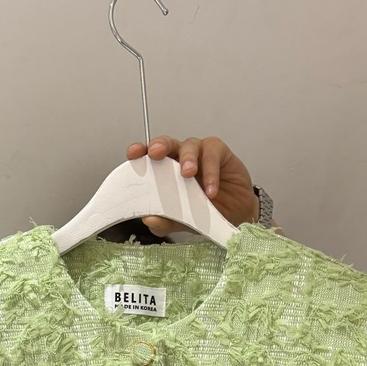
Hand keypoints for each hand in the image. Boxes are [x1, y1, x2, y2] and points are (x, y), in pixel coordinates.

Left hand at [126, 135, 259, 236]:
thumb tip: (149, 220)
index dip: (140, 152)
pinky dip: (211, 172)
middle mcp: (180, 157)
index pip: (149, 157)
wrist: (234, 217)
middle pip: (167, 143)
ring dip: (188, 159)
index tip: (132, 155)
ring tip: (187, 175)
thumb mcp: (182, 221)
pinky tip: (211, 190)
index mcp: (166, 170)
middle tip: (156, 154)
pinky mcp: (219, 153)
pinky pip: (212, 155)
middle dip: (160, 145)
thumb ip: (166, 221)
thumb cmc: (205, 211)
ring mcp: (200, 153)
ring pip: (190, 146)